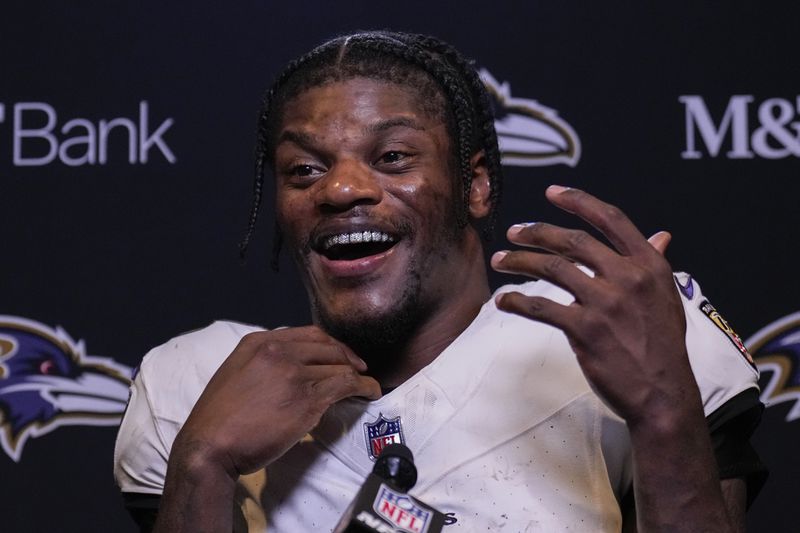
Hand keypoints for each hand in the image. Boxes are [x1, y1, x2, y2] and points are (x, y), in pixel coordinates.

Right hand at [173, 326, 381, 477]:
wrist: (209, 446)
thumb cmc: (218, 419)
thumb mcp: (236, 374)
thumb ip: (264, 364)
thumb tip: (294, 369)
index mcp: (259, 342)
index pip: (309, 334)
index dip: (332, 344)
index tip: (343, 355)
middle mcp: (278, 352)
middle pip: (328, 347)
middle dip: (348, 357)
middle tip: (359, 370)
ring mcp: (294, 373)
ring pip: (339, 366)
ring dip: (358, 376)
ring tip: (367, 385)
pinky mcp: (307, 399)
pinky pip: (346, 385)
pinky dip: (364, 387)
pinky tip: (371, 392)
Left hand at [491, 185, 693, 424]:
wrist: (662, 394)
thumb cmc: (663, 346)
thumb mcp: (668, 298)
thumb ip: (657, 263)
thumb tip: (661, 235)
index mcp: (649, 265)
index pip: (610, 219)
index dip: (579, 201)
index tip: (552, 192)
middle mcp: (627, 277)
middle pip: (572, 240)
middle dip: (537, 232)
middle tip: (515, 232)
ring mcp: (604, 302)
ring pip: (551, 268)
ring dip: (519, 261)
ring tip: (500, 261)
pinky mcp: (584, 329)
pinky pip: (540, 306)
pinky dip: (517, 301)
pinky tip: (503, 300)